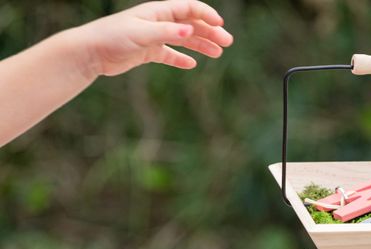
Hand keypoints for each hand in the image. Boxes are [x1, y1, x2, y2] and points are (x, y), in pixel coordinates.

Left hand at [73, 0, 232, 78]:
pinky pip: (169, 54)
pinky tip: (191, 64)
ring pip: (183, 39)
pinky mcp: (146, 52)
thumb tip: (189, 30)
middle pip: (190, 24)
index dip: (206, 15)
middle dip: (210, 32)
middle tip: (227, 43)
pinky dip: (181, 58)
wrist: (90, 52)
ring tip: (217, 53)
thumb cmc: (112, 38)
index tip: (221, 26)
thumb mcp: (142, 34)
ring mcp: (153, 37)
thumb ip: (166, 32)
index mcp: (158, 12)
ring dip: (201, 45)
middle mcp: (157, 22)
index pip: (189, 8)